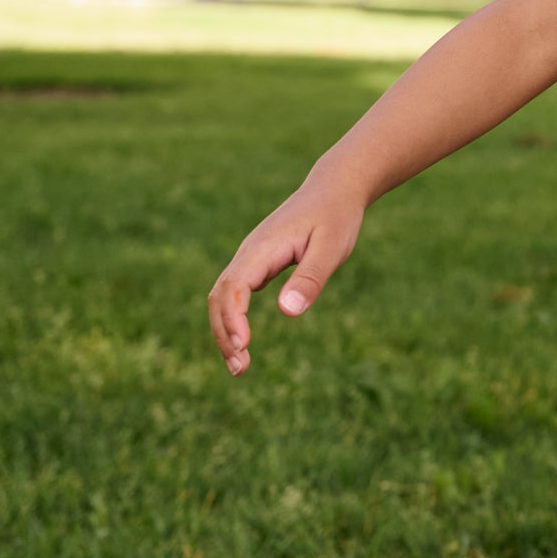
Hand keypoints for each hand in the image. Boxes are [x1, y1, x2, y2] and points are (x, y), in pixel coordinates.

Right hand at [207, 181, 364, 377]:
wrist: (334, 189)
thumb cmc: (336, 217)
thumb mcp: (331, 248)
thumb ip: (310, 278)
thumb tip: (288, 312)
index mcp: (264, 247)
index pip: (234, 286)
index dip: (233, 318)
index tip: (243, 346)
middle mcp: (250, 252)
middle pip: (220, 295)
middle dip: (223, 333)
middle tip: (240, 369)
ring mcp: (251, 257)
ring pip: (223, 296)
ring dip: (225, 330)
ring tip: (240, 366)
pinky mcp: (258, 263)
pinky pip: (235, 293)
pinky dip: (233, 319)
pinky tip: (242, 342)